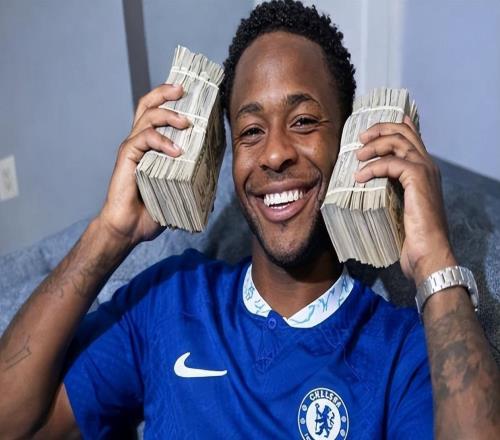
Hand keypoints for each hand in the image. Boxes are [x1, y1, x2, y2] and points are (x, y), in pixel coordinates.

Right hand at [98, 84, 190, 246]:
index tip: (192, 93)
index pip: (160, 113)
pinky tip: (176, 151)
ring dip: (168, 115)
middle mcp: (140, 141)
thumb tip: (213, 180)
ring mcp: (133, 148)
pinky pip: (143, 139)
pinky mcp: (126, 157)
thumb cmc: (152, 209)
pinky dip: (161, 141)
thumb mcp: (178, 190)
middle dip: (165, 92)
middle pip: (148, 104)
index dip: (172, 99)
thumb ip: (192, 180)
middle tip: (184, 89)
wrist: (130, 228)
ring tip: (186, 122)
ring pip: (147, 117)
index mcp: (152, 145)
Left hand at [355, 116, 455, 284]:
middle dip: (380, 129)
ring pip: (398, 141)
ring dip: (374, 145)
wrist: (428, 252)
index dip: (394, 127)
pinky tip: (360, 177)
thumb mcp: (398, 208)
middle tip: (361, 139)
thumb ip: (389, 191)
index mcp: (425, 171)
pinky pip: (391, 162)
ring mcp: (425, 171)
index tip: (372, 131)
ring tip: (358, 155)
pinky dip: (373, 167)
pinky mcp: (418, 178)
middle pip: (404, 132)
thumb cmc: (412, 237)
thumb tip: (366, 185)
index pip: (412, 138)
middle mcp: (428, 166)